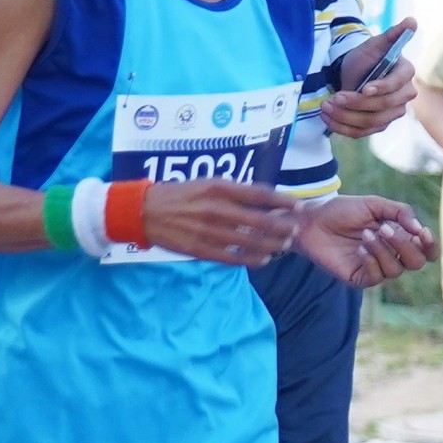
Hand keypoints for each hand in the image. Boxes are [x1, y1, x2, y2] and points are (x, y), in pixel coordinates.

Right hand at [140, 179, 305, 266]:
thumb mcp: (207, 183)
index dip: (282, 202)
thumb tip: (263, 198)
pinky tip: (263, 260)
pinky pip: (231, 257)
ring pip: (248, 241)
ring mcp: (208, 231)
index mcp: (219, 188)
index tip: (299, 206)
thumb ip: (234, 191)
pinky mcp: (200, 249)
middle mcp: (216, 209)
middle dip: (281, 227)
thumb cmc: (181, 194)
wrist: (144, 211)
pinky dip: (250, 260)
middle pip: (258, 221)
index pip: (259, 195)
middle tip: (295, 230)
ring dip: (270, 245)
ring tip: (283, 246)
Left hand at [297, 195, 436, 288]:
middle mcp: (391, 255)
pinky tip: (360, 249)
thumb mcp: (374, 204)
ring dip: (383, 250)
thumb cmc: (343, 211)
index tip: (422, 232)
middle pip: (416, 262)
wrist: (312, 220)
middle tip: (384, 228)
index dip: (430, 245)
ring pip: (396, 270)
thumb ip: (400, 212)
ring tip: (365, 234)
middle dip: (404, 245)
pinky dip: (371, 261)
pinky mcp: (359, 278)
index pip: (427, 251)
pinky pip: (376, 278)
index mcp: (399, 238)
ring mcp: (375, 268)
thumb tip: (419, 229)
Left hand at [322, 21, 418, 140]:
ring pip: (371, 122)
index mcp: (406, 75)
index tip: (363, 88)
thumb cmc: (366, 57)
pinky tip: (328, 118)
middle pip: (384, 107)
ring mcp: (392, 113)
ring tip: (326, 106)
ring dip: (346, 116)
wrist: (353, 72)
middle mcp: (404, 96)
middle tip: (334, 97)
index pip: (397, 85)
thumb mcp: (375, 44)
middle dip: (357, 103)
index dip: (382, 88)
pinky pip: (362, 132)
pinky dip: (343, 128)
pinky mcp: (379, 125)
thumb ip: (393, 34)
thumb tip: (412, 21)